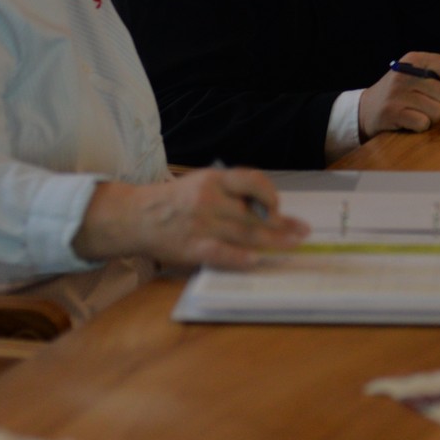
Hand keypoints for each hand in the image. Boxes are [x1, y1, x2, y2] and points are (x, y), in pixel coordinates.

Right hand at [73, 167, 307, 270]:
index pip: (250, 180)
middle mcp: (210, 199)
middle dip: (281, 224)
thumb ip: (229, 193)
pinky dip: (239, 257)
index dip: (269, 193)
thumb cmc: (176, 201)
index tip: (280, 206)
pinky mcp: (192, 247)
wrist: (136, 216)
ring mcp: (201, 224)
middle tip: (302, 231)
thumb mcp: (201, 184)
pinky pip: (221, 252)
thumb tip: (266, 210)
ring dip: (271, 241)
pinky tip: (255, 259)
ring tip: (292, 244)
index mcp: (213, 180)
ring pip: (243, 233)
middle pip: (253, 213)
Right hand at [358, 49, 439, 137]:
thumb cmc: (404, 90)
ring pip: (437, 111)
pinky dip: (419, 126)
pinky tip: (408, 120)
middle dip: (439, 103)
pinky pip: (423, 123)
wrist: (368, 109)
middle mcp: (405, 73)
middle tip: (423, 101)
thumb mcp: (424, 72)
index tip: (436, 85)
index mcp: (415, 59)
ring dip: (430, 117)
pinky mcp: (392, 113)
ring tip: (415, 110)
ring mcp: (397, 93)